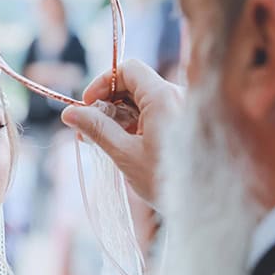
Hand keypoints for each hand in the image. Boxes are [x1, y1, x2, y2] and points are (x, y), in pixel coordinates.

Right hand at [61, 59, 184, 204]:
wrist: (205, 204)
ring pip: (144, 101)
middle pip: (135, 84)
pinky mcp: (185, 124)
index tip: (87, 107)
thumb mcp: (126, 155)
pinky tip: (123, 146)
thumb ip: (97, 130)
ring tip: (102, 142)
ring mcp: (183, 110)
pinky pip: (156, 114)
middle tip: (88, 130)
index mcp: (163, 97)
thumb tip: (68, 113)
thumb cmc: (167, 181)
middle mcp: (177, 96)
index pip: (128, 70)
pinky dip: (137, 125)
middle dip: (108, 104)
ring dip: (120, 117)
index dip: (103, 83)